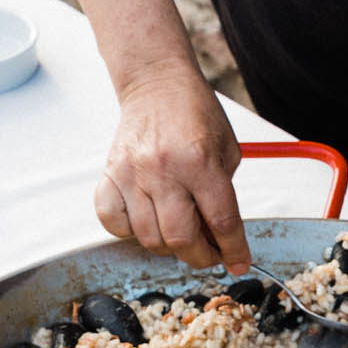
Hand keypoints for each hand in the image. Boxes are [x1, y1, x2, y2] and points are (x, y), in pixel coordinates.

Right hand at [95, 62, 251, 274]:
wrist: (156, 83)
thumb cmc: (195, 114)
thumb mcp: (226, 150)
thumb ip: (224, 195)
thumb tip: (219, 240)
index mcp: (200, 161)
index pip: (222, 221)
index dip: (234, 250)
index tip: (238, 263)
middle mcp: (163, 169)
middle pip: (181, 238)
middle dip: (201, 256)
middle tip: (209, 252)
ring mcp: (132, 173)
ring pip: (149, 238)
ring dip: (169, 247)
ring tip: (180, 234)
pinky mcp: (110, 174)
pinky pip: (113, 223)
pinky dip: (130, 232)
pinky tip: (147, 220)